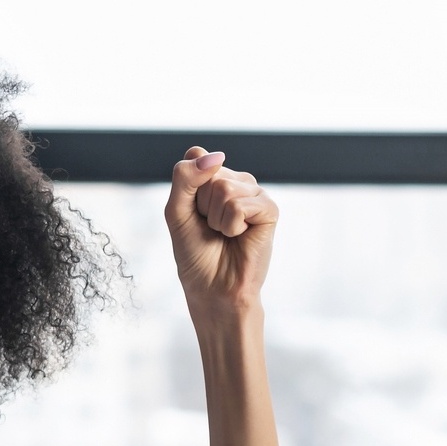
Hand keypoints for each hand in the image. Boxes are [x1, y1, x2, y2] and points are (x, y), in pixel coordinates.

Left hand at [165, 147, 278, 319]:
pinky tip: (240, 237)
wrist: (214, 289)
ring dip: (217, 219)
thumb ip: (185, 178)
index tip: (194, 214)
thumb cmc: (196, 254)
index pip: (196, 157)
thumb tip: (216, 156)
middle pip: (210, 174)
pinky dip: (231, 226)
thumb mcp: (177, 211)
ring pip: (224, 188)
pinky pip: (239, 205)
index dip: (188, 191)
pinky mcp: (269, 210)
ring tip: (225, 234)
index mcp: (216, 178)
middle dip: (202, 207)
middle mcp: (237, 181)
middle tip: (212, 229)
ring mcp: (255, 194)